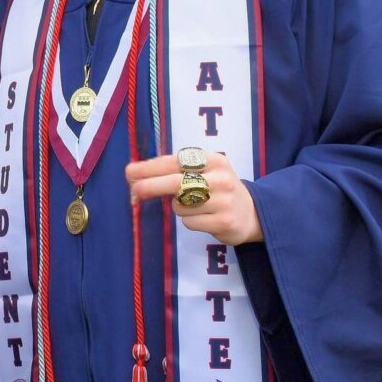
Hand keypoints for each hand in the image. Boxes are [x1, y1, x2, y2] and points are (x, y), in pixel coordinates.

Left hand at [126, 151, 262, 245]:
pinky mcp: (224, 222)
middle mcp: (220, 178)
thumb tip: (135, 175)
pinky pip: (189, 222)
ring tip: (194, 206)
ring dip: (177, 207)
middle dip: (150, 186)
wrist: (252, 213)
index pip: (176, 161)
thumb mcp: (204, 172)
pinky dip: (189, 221)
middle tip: (133, 191)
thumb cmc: (218, 188)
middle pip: (175, 183)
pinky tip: (203, 218)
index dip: (150, 167)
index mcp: (213, 160)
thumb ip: (175, 171)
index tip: (130, 172)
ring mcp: (224, 201)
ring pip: (180, 206)